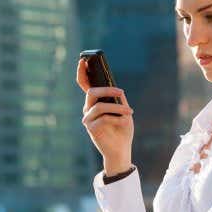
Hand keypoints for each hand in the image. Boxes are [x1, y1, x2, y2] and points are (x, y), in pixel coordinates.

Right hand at [76, 59, 134, 173]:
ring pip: (99, 105)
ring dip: (117, 107)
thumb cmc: (122, 130)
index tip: (83, 60)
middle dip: (107, 90)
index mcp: (95, 103)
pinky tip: (125, 121)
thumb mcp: (124, 111)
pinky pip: (103, 118)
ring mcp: (88, 119)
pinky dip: (117, 117)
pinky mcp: (91, 128)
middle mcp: (89, 109)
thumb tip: (117, 90)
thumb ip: (119, 100)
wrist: (121, 150)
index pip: (85, 85)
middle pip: (91, 92)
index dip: (82, 72)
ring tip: (129, 112)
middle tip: (121, 92)